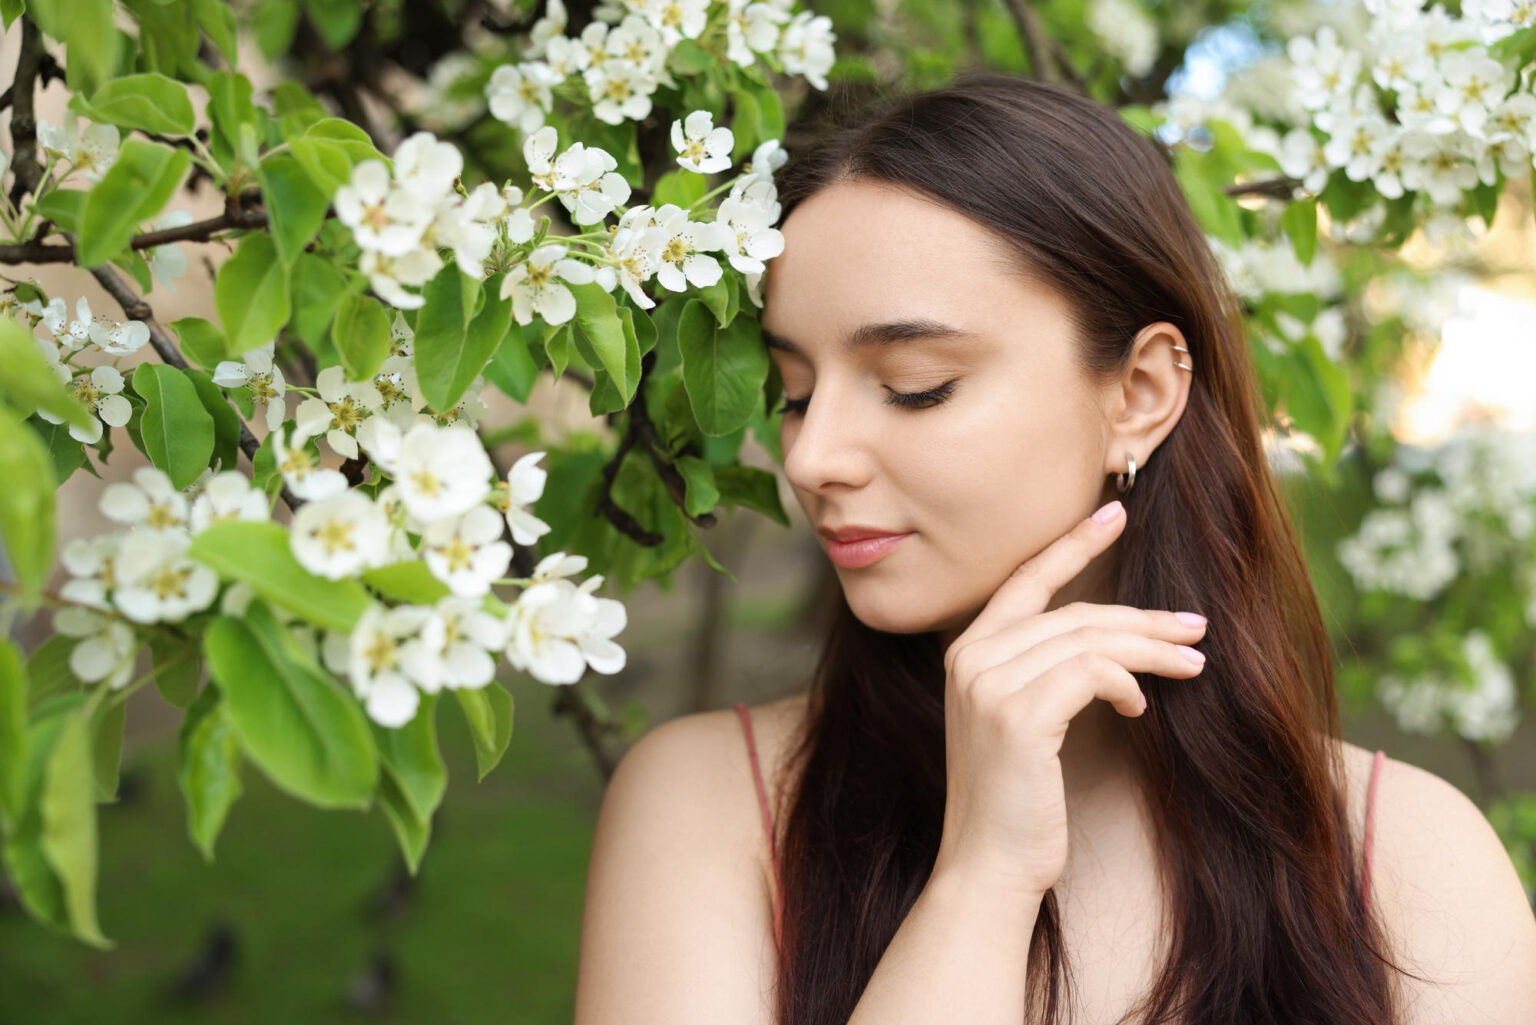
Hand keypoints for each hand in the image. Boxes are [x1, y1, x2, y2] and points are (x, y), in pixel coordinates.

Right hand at [930, 499, 1208, 899]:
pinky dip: (1126, 683)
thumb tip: (1113, 646)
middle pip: (1073, 613)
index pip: (1025, 582)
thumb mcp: (1024, 724)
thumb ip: (1045, 676)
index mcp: (966, 654)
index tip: (1115, 512)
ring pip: (1089, 638)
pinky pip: (1091, 672)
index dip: (1072, 545)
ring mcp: (988, 684)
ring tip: (1192, 665)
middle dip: (1142, 617)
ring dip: (1151, 650)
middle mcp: (970, 659)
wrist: (988, 865)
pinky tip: (1140, 708)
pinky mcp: (1017, 714)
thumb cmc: (1015, 802)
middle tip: (1195, 627)